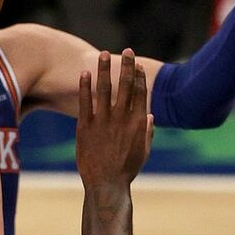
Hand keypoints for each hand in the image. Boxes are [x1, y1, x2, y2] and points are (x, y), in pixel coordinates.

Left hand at [76, 49, 152, 186]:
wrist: (106, 185)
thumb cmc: (126, 170)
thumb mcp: (143, 151)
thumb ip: (147, 132)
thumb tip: (150, 114)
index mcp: (138, 123)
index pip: (140, 93)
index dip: (139, 76)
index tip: (138, 64)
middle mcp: (122, 119)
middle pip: (125, 86)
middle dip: (127, 66)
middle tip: (127, 50)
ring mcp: (103, 122)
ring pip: (105, 90)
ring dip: (105, 70)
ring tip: (104, 54)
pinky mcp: (86, 128)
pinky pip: (85, 103)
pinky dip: (85, 87)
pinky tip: (84, 73)